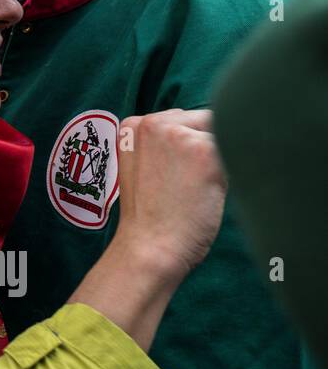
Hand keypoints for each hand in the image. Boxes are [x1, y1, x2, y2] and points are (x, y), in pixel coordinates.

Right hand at [116, 109, 226, 282]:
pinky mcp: (203, 150)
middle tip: (184, 186)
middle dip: (206, 150)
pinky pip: (235, 153)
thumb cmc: (152, 216)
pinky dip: (230, 176)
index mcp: (133, 125)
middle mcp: (152, 122)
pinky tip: (207, 194)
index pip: (181, 121)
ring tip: (193, 190)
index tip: (176, 177)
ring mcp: (177, 134)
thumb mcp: (144, 167)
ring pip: (222, 135)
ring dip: (219, 161)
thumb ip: (165, 144)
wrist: (149, 247)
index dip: (189, 150)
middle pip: (203, 121)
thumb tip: (211, 127)